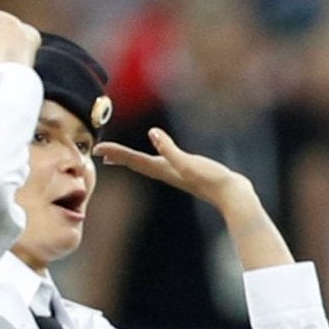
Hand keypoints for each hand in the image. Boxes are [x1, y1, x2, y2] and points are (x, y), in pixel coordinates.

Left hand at [94, 129, 258, 213]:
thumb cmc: (212, 180)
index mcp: (163, 169)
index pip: (133, 159)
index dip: (115, 152)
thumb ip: (170, 149)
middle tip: (97, 151)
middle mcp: (165, 172)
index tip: (96, 148)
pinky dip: (148, 159)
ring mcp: (174, 173)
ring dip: (128, 160)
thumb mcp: (189, 162)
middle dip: (116, 157)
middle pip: (135, 163)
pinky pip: (158, 164)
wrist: (231, 195)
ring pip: (144, 165)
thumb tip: (152, 133)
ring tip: (115, 158)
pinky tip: (152, 156)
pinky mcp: (184, 172)